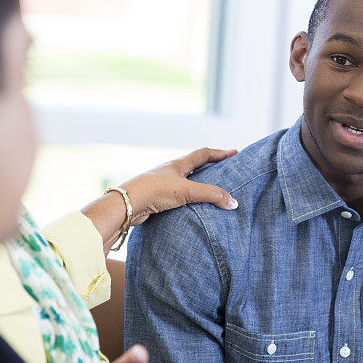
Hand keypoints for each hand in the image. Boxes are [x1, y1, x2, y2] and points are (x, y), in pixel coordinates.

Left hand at [121, 147, 238, 224]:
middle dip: (210, 168)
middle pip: (194, 167)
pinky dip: (189, 201)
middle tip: (225, 171)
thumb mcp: (187, 191)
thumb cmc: (154, 191)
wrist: (128, 204)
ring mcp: (163, 186)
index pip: (203, 154)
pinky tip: (193, 209)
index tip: (234, 153)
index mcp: (177, 165)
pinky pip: (178, 198)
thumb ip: (211, 195)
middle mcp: (170, 172)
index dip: (220, 153)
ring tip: (212, 192)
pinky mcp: (157, 200)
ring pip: (185, 183)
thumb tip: (233, 202)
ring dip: (199, 185)